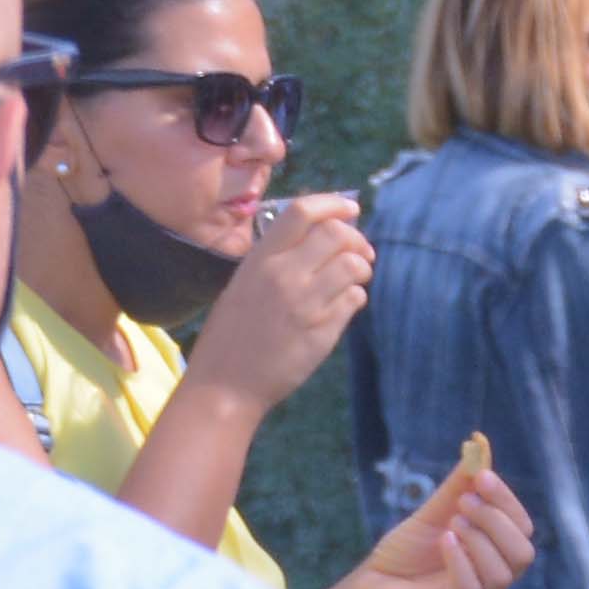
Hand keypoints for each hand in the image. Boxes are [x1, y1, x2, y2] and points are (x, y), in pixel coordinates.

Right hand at [185, 193, 372, 420]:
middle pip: (336, 233)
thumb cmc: (232, 333)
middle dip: (357, 239)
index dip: (334, 203)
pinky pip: (354, 299)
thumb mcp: (244, 283)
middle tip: (361, 253)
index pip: (302, 211)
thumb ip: (278, 259)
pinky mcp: (322, 331)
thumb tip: (322, 235)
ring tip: (356, 278)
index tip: (351, 208)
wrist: (225, 384)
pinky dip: (356, 296)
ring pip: (353, 266)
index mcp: (260, 258)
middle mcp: (283, 274)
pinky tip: (345, 304)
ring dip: (362, 268)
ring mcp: (305, 303)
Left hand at [316, 452, 536, 588]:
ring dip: (480, 540)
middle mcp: (491, 576)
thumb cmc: (404, 553)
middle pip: (523, 552)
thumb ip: (460, 484)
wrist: (368, 586)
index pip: (522, 527)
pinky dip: (461, 560)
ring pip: (503, 573)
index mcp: (493, 553)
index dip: (506, 500)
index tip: (482, 476)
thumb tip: (480, 442)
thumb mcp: (434, 512)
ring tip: (452, 523)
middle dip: (496, 520)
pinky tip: (444, 540)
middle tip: (464, 502)